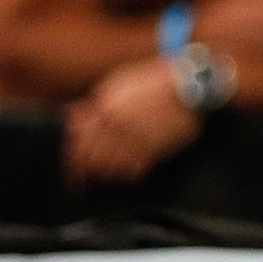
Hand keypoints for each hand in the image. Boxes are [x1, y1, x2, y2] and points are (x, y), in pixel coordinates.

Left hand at [62, 57, 201, 187]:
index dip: (72, 153)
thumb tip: (76, 117)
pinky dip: (127, 174)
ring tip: (103, 178)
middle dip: (83, 171)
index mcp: (106, 103)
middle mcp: (117, 122)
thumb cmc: (157, 81)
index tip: (72, 164)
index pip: (78, 136)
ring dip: (104, 174)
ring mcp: (135, 137)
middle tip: (81, 180)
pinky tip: (127, 173)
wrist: (191, 86)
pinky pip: (132, 170)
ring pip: (109, 166)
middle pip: (90, 156)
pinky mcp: (154, 148)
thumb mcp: (122, 82)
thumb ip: (99, 101)